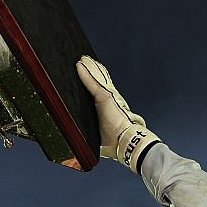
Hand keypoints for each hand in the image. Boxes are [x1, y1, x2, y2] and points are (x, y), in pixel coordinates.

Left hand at [76, 56, 160, 172]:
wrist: (126, 143)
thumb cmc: (116, 144)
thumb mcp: (100, 139)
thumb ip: (96, 138)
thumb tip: (87, 148)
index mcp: (111, 107)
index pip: (102, 89)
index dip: (97, 80)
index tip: (92, 72)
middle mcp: (112, 99)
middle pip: (100, 79)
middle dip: (94, 69)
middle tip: (85, 60)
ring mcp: (109, 96)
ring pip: (97, 77)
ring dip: (89, 67)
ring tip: (83, 58)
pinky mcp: (104, 97)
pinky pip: (92, 82)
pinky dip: (85, 73)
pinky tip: (79, 64)